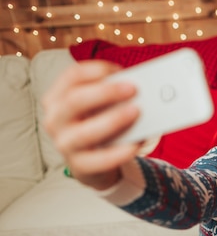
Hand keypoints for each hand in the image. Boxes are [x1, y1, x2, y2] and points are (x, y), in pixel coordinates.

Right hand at [42, 60, 141, 189]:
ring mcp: (64, 144)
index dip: (96, 70)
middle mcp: (55, 119)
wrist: (94, 164)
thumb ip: (114, 97)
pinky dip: (120, 152)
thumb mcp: (101, 108)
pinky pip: (100, 159)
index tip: (120, 69)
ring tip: (136, 112)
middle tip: (133, 89)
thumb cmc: (99, 126)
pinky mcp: (79, 166)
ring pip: (85, 132)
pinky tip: (136, 143)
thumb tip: (142, 88)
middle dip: (105, 93)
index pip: (72, 76)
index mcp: (58, 98)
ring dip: (113, 120)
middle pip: (75, 100)